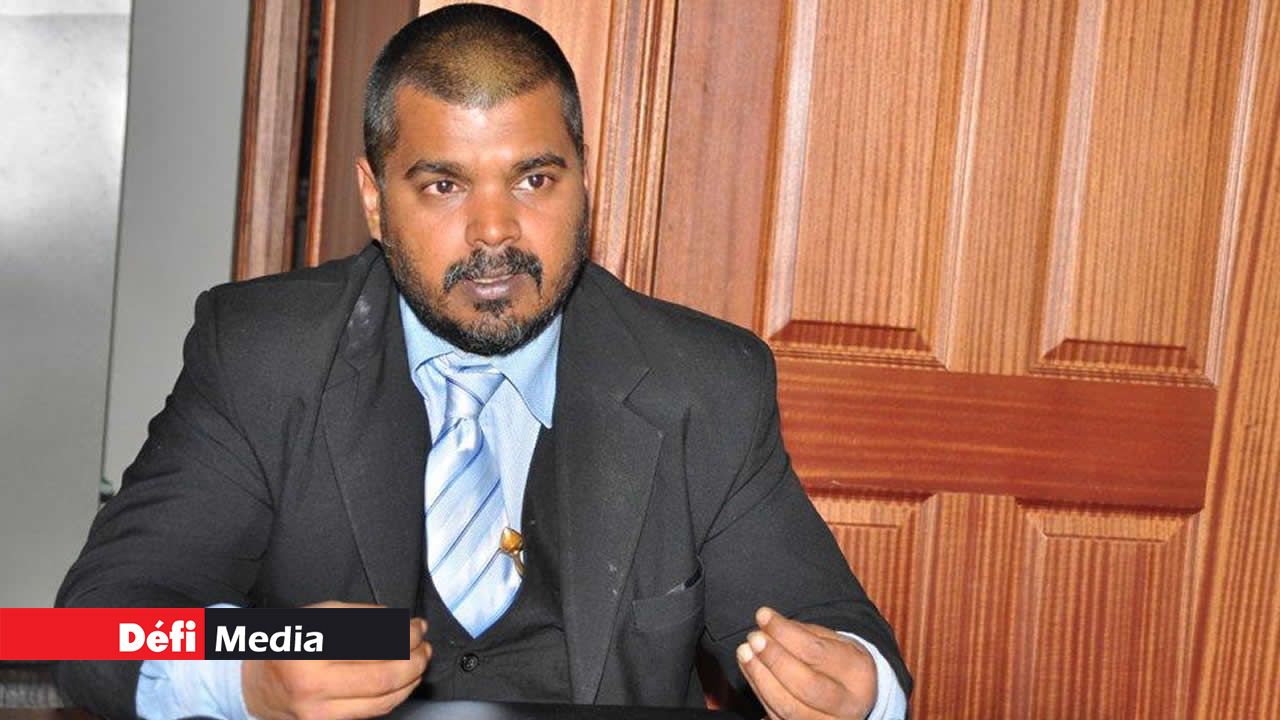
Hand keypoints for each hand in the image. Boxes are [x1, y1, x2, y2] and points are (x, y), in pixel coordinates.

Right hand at [242, 601, 430, 719]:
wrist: (253, 683)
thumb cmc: (288, 643)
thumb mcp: (319, 617)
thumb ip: (362, 619)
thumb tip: (403, 625)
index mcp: (310, 651)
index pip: (372, 644)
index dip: (404, 635)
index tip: (418, 626)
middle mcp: (312, 687)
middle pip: (383, 677)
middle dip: (414, 660)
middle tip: (425, 646)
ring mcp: (319, 714)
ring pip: (382, 702)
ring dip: (409, 680)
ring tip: (419, 661)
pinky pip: (370, 714)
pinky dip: (392, 696)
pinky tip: (401, 681)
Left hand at [736, 607, 876, 719]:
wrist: (857, 694)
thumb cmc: (838, 661)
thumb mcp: (831, 640)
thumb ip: (800, 633)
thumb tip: (765, 623)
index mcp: (857, 673)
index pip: (816, 653)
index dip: (785, 633)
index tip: (763, 615)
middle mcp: (847, 705)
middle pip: (805, 686)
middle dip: (774, 659)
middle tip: (753, 638)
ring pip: (787, 707)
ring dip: (760, 678)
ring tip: (745, 652)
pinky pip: (777, 717)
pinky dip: (759, 692)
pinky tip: (749, 669)